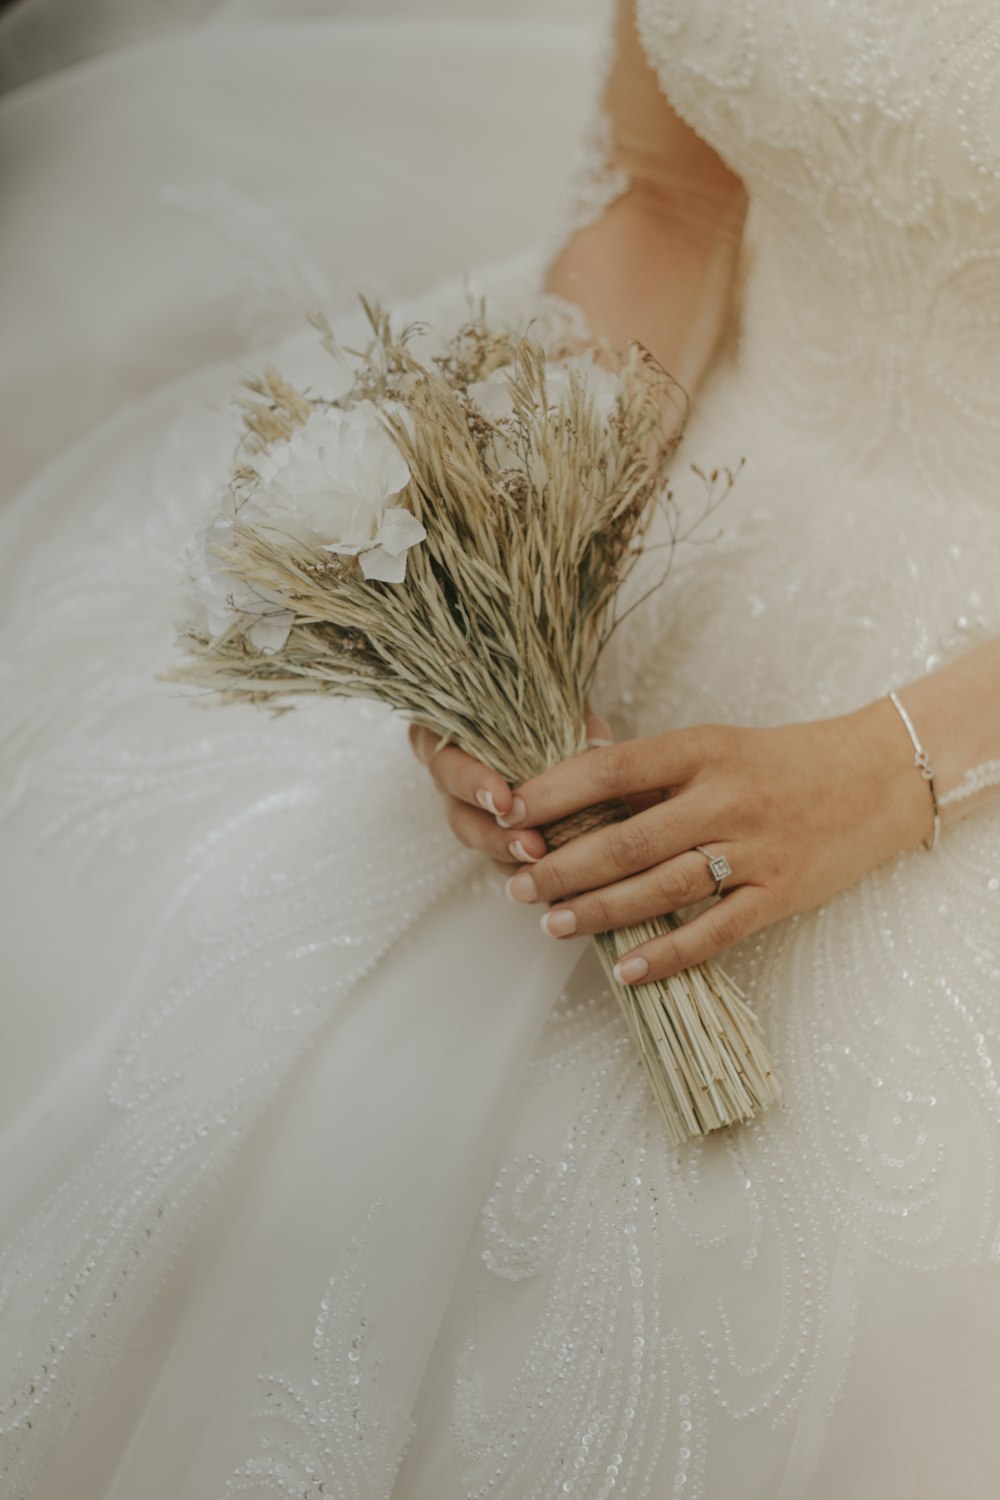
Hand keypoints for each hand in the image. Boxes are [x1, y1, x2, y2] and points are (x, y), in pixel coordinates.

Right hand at [407, 708, 616, 876]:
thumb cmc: (537, 707)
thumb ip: (568, 716)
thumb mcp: (551, 703)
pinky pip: (503, 863)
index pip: (449, 763)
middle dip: (496, 837)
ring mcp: (470, 813)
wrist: (542, 725)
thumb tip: (597, 740)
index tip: (504, 801)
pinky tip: (559, 886)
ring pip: (484, 849)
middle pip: (461, 818)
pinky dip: (530, 874)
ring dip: (515, 861)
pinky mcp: (494, 839)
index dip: (473, 785)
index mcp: (449, 738)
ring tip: (550, 869)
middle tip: (531, 848)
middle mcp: (452, 781)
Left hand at [493, 700, 934, 983]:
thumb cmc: (782, 761)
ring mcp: (754, 848)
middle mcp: (724, 797)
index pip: (610, 770)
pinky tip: (625, 969)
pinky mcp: (779, 893)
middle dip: (563, 864)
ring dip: (600, 910)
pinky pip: (715, 930)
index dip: (553, 794)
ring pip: (662, 887)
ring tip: (552, 924)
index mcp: (701, 749)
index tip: (507, 813)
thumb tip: (569, 787)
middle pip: (627, 837)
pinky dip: (667, 953)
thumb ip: (652, 770)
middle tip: (517, 885)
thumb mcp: (716, 745)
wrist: (877, 778)